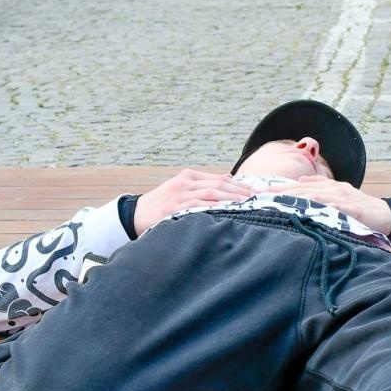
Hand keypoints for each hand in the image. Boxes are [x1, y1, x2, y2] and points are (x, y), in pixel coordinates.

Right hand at [134, 169, 249, 233]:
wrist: (134, 215)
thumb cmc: (161, 205)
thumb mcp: (180, 191)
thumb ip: (201, 188)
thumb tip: (226, 187)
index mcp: (188, 176)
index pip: (219, 178)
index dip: (238, 185)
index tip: (253, 191)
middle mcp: (185, 182)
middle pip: (218, 185)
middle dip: (239, 191)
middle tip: (255, 197)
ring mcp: (180, 194)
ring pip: (211, 193)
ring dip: (231, 198)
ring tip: (246, 203)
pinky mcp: (174, 206)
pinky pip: (199, 205)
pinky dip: (214, 206)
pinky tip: (227, 209)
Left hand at [272, 175, 390, 233]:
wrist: (384, 214)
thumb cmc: (358, 206)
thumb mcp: (338, 193)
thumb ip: (319, 185)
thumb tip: (300, 181)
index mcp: (326, 186)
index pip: (299, 188)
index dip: (279, 189)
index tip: (259, 192)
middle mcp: (332, 189)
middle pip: (303, 190)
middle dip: (281, 192)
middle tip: (261, 195)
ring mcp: (342, 198)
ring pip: (316, 196)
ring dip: (297, 198)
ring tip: (279, 201)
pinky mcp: (353, 209)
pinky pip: (336, 208)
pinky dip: (323, 208)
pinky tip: (310, 210)